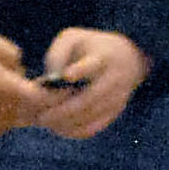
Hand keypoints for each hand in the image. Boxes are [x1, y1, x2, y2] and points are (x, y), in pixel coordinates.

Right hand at [0, 30, 47, 136]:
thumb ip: (16, 62)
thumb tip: (18, 73)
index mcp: (14, 93)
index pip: (46, 100)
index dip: (57, 93)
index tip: (62, 85)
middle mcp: (5, 116)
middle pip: (31, 112)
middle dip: (34, 101)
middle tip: (31, 85)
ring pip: (13, 118)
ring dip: (14, 107)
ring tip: (2, 88)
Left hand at [36, 28, 150, 137]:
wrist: (127, 57)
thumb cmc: (90, 46)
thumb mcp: (74, 39)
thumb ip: (59, 52)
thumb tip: (50, 77)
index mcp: (103, 56)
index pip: (93, 64)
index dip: (80, 70)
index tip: (67, 76)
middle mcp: (114, 77)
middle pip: (91, 97)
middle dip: (65, 109)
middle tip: (41, 116)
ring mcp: (118, 95)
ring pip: (92, 114)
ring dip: (68, 122)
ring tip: (45, 121)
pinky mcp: (117, 110)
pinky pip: (97, 125)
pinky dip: (77, 130)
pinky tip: (59, 129)